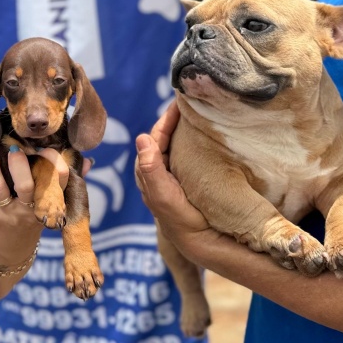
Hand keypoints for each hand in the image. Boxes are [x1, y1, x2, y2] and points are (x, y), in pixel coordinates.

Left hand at [0, 147, 69, 295]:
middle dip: (20, 164)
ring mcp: (12, 214)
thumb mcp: (53, 207)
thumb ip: (66, 183)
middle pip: (27, 185)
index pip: (59, 181)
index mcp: (51, 204)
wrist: (13, 254)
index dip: (54, 161)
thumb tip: (88, 162)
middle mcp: (32, 210)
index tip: (46, 148)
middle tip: (15, 149)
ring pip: (1, 188)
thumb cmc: (34, 222)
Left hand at [134, 102, 209, 236]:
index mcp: (149, 171)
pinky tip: (201, 134)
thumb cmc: (179, 219)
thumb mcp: (163, 195)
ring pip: (172, 144)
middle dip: (173, 119)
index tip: (180, 101)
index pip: (155, 137)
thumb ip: (151, 168)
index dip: (166, 119)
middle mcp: (157, 171)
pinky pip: (183, 152)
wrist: (198, 240)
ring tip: (196, 112)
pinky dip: (189, 140)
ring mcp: (170, 175)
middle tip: (189, 101)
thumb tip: (140, 137)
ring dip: (181, 128)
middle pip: (163, 137)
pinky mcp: (184, 179)